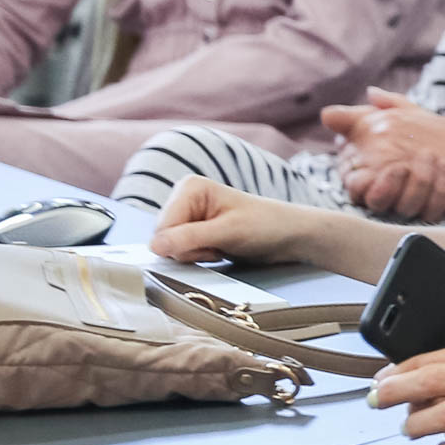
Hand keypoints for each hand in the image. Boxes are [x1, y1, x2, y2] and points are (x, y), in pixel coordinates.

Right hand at [150, 175, 318, 265]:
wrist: (288, 235)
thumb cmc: (265, 225)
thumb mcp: (228, 232)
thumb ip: (189, 238)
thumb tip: (156, 246)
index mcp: (189, 188)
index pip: (162, 228)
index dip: (182, 244)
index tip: (210, 243)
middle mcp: (184, 199)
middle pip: (163, 239)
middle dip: (189, 250)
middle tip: (217, 245)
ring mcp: (188, 216)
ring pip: (171, 249)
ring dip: (196, 255)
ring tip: (220, 246)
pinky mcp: (194, 231)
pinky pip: (182, 252)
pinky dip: (199, 257)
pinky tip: (217, 250)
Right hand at [321, 88, 444, 220]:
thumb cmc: (422, 129)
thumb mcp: (394, 114)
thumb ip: (359, 115)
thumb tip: (327, 115)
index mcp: (372, 173)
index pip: (357, 189)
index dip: (368, 185)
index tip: (390, 168)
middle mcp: (391, 192)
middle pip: (382, 203)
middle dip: (398, 184)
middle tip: (410, 163)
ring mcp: (414, 202)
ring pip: (409, 208)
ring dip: (424, 183)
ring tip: (438, 161)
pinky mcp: (438, 208)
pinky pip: (436, 212)